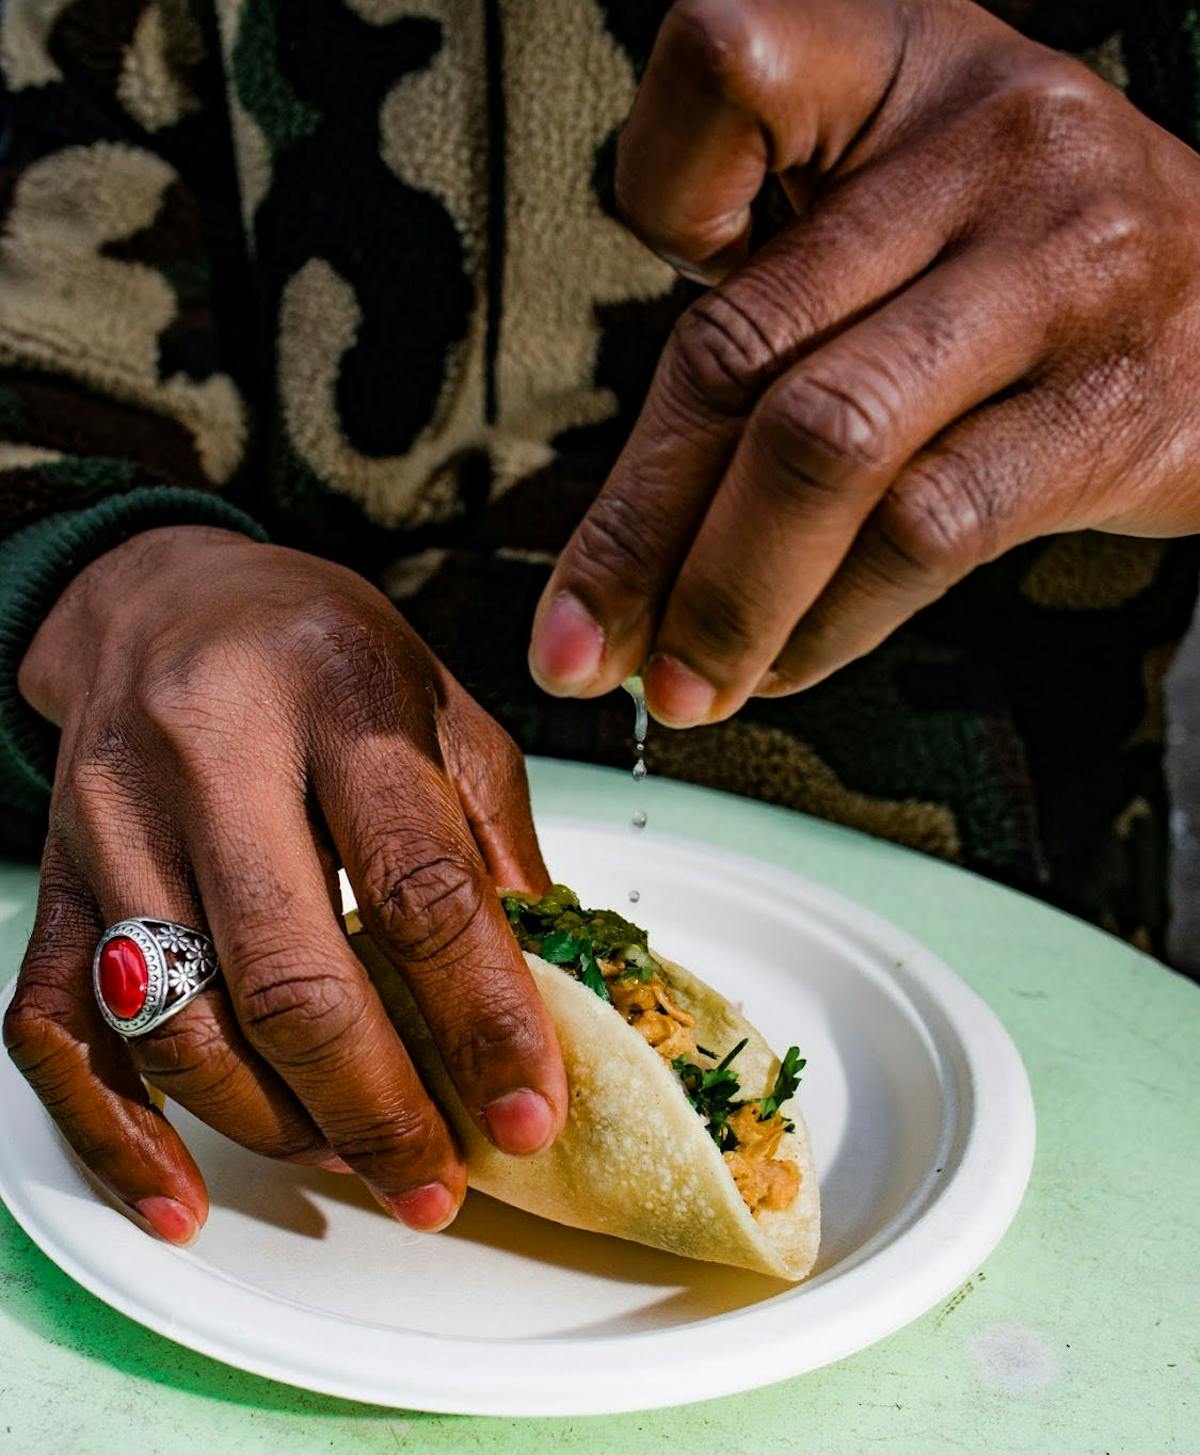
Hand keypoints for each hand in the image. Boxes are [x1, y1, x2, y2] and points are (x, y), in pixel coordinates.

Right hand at [7, 527, 566, 1241]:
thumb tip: (538, 990)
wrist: (162, 598)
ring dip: (276, 1125)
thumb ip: (491, 836)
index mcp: (340, 696)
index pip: (422, 884)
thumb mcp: (441, 703)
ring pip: (179, 1021)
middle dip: (376, 1109)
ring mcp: (115, 821)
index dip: (483, 1018)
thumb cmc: (321, 651)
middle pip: (291, 975)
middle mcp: (212, 755)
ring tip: (356, 1161)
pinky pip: (56, 1031)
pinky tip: (181, 1196)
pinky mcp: (55, 877)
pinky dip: (116, 1134)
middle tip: (436, 1183)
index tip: (529, 1114)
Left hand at [529, 0, 1199, 724]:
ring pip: (826, 448)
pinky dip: (830, 620)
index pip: (724, 69)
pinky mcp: (1106, 407)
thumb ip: (776, 315)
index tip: (656, 286)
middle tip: (576, 642)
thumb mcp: (908, 211)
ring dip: (724, 599)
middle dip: (638, 526)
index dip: (658, 190)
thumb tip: (633, 544)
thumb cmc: (1034, 259)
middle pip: (746, 344)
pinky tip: (785, 662)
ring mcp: (1055, 270)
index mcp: (897, 64)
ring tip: (677, 685)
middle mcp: (978, 144)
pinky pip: (927, 528)